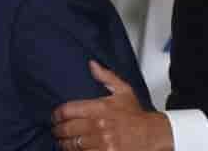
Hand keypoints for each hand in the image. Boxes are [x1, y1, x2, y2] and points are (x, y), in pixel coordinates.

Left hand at [52, 60, 172, 150]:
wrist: (152, 135)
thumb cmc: (136, 114)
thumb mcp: (123, 90)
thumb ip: (106, 77)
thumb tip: (92, 64)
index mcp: (100, 108)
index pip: (67, 111)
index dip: (57, 115)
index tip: (55, 117)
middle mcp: (98, 126)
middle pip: (66, 129)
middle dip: (58, 130)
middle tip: (57, 130)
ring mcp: (101, 143)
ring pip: (71, 144)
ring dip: (64, 143)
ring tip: (63, 141)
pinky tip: (75, 149)